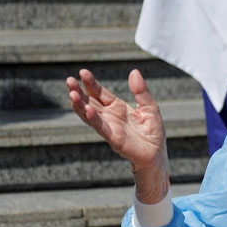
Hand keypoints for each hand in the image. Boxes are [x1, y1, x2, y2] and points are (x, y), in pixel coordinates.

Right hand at [66, 69, 168, 202]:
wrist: (157, 154)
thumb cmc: (153, 133)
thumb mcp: (149, 107)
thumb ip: (141, 91)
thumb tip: (134, 71)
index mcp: (117, 107)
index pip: (100, 93)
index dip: (91, 83)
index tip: (82, 72)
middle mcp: (110, 116)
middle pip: (90, 102)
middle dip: (79, 92)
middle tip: (69, 81)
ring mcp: (109, 127)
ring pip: (90, 114)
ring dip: (80, 105)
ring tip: (72, 94)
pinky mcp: (113, 138)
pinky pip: (101, 127)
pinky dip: (93, 119)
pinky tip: (87, 109)